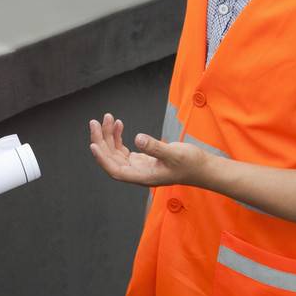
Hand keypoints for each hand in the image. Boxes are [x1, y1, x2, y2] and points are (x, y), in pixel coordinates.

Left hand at [89, 113, 212, 188]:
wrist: (202, 167)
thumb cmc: (190, 163)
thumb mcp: (174, 153)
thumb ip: (155, 147)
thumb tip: (138, 139)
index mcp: (143, 176)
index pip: (116, 170)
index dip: (102, 159)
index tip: (93, 144)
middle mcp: (137, 173)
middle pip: (112, 159)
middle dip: (102, 140)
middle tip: (96, 122)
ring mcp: (139, 166)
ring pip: (116, 152)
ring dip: (109, 136)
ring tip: (108, 118)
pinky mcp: (143, 159)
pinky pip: (124, 149)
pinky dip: (118, 137)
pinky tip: (118, 125)